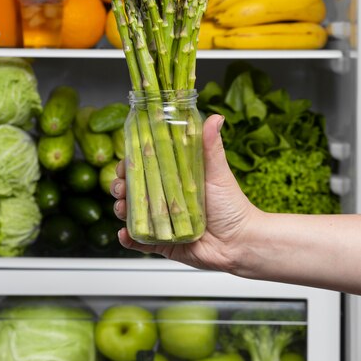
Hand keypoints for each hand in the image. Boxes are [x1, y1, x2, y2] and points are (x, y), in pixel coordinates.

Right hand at [111, 114, 259, 271]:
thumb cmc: (232, 206)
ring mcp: (161, 221)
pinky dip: (128, 238)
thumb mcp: (218, 172)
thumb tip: (215, 117)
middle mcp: (164, 198)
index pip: (144, 166)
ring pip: (131, 213)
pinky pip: (139, 241)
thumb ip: (211, 146)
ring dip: (121, 209)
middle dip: (120, 186)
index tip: (125, 161)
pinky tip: (125, 233)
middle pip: (132, 189)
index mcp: (173, 178)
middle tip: (121, 186)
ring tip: (123, 208)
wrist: (240, 242)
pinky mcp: (161, 243)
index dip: (131, 163)